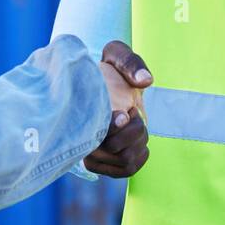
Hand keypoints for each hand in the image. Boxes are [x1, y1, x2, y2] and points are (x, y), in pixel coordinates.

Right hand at [85, 41, 152, 177]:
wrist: (101, 87)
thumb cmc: (107, 69)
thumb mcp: (116, 54)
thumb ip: (130, 62)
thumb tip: (145, 82)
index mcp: (79, 113)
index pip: (93, 132)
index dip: (114, 126)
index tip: (127, 113)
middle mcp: (79, 139)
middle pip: (116, 149)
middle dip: (135, 129)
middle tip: (131, 112)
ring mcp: (89, 154)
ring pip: (125, 160)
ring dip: (139, 140)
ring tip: (133, 123)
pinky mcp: (100, 165)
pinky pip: (127, 170)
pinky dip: (141, 156)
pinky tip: (138, 139)